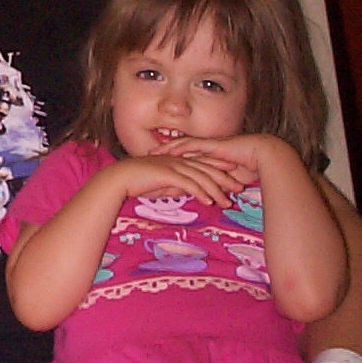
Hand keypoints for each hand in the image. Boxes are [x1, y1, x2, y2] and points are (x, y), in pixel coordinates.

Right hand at [104, 154, 244, 205]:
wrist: (121, 177)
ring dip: (216, 190)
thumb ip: (176, 185)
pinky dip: (200, 192)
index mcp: (178, 160)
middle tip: (240, 188)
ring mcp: (173, 165)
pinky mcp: (168, 174)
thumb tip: (188, 191)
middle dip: (225, 179)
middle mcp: (178, 160)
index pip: (203, 163)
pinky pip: (188, 184)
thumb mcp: (162, 183)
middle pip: (207, 169)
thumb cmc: (138, 181)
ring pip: (201, 177)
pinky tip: (209, 202)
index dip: (220, 169)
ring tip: (227, 202)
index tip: (234, 176)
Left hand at [153, 133, 297, 183]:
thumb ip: (216, 186)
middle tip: (146, 156)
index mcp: (208, 154)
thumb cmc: (250, 169)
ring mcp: (209, 145)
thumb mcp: (227, 180)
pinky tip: (169, 150)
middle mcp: (206, 148)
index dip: (169, 158)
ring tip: (153, 153)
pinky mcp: (213, 145)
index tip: (155, 162)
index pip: (184, 155)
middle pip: (179, 148)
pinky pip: (193, 145)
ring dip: (167, 149)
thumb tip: (209, 196)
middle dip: (163, 152)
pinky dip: (180, 147)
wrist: (264, 156)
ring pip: (182, 145)